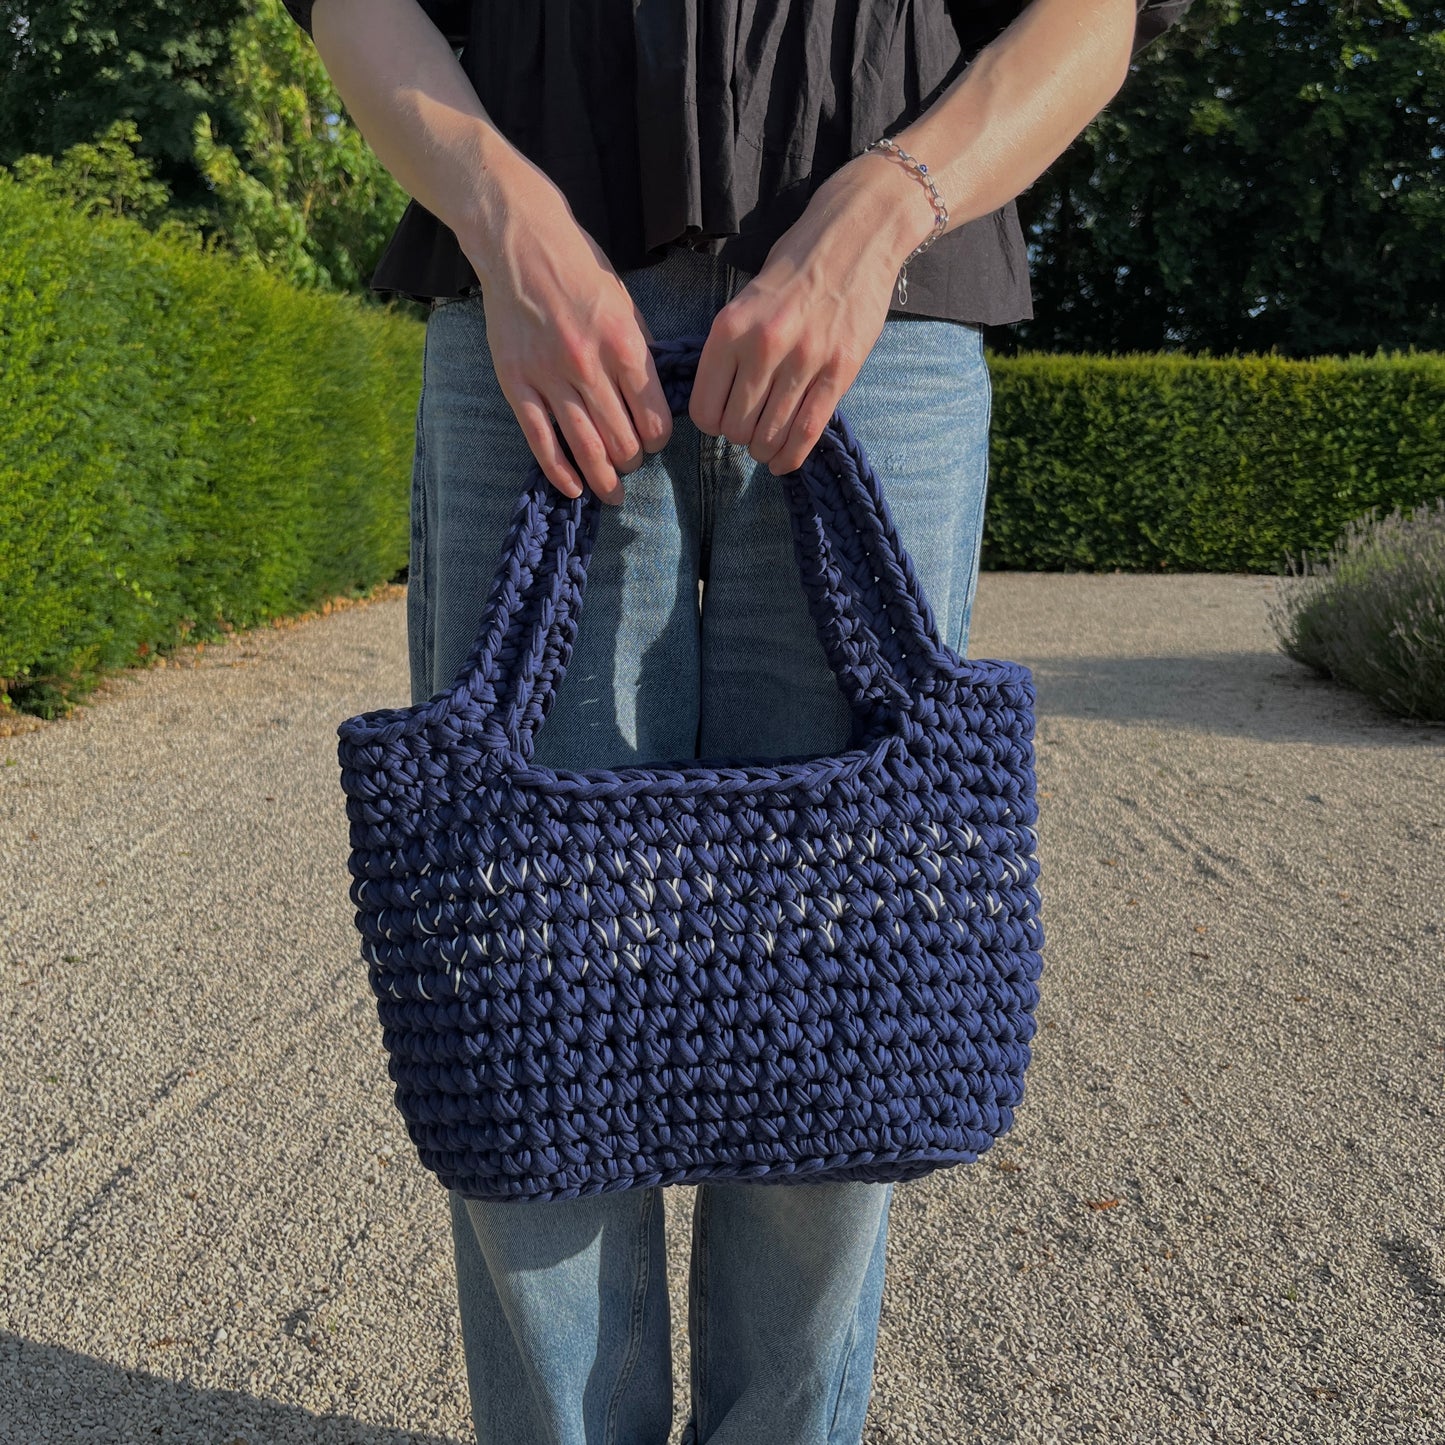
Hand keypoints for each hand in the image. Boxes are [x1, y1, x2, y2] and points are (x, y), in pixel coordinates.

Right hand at [464, 164, 673, 505]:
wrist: (520, 241)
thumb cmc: (579, 268)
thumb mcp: (626, 301)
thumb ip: (640, 350)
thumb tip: (655, 396)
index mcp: (624, 345)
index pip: (653, 418)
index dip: (658, 439)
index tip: (655, 441)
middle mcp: (589, 366)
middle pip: (621, 439)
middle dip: (632, 460)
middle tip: (632, 462)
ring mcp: (549, 376)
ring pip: (584, 447)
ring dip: (603, 478)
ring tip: (612, 492)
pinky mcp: (516, 381)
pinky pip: (540, 439)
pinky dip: (559, 471)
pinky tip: (573, 489)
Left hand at [687, 154, 921, 475]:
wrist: (855, 236)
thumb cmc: (795, 267)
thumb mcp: (745, 300)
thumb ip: (732, 348)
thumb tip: (720, 402)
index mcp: (730, 328)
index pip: (706, 408)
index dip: (712, 423)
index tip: (722, 418)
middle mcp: (763, 346)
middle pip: (737, 428)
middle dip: (741, 436)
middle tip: (750, 428)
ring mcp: (804, 360)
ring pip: (771, 435)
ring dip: (765, 448)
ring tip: (767, 444)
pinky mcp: (839, 371)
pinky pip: (808, 431)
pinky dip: (792, 456)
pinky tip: (784, 461)